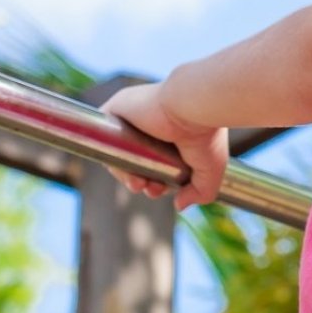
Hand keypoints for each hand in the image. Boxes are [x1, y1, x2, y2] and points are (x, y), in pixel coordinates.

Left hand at [99, 82, 231, 211]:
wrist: (194, 107)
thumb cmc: (206, 134)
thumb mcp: (211, 169)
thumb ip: (201, 191)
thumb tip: (179, 205)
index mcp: (173, 131)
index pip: (154, 161)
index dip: (154, 181)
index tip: (161, 190)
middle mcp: (152, 121)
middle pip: (134, 159)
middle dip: (140, 181)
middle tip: (152, 190)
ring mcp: (133, 115)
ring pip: (118, 153)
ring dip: (124, 175)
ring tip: (138, 184)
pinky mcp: (116, 108)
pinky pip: (100, 137)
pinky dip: (106, 154)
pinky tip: (124, 167)